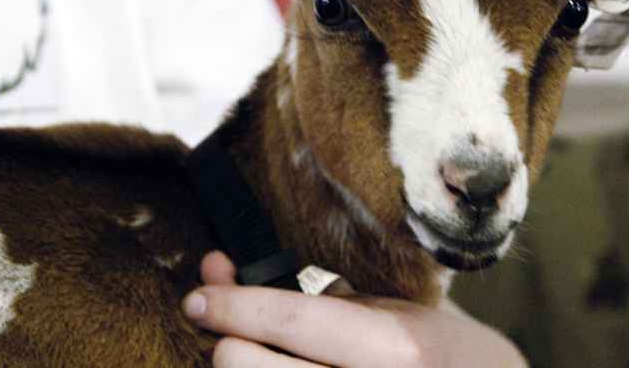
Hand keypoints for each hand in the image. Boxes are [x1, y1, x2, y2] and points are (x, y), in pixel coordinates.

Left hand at [183, 252, 527, 367]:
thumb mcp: (380, 307)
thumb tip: (218, 270)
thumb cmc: (432, 346)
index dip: (233, 307)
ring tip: (253, 352)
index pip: (292, 323)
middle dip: (230, 346)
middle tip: (230, 333)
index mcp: (392, 348)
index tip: (197, 298)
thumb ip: (304, 292)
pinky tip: (277, 367)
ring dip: (243, 367)